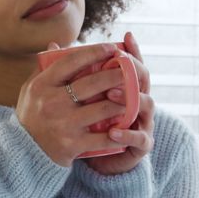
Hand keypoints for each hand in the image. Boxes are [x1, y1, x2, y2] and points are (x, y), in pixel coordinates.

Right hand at [16, 42, 130, 166]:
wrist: (22, 153)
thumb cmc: (30, 116)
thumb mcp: (30, 91)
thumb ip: (43, 69)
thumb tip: (56, 45)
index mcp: (42, 85)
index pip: (71, 62)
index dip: (94, 52)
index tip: (112, 48)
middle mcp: (52, 103)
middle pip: (92, 83)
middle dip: (116, 74)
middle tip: (130, 69)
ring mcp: (63, 124)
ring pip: (103, 108)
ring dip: (124, 101)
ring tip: (135, 95)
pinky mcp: (72, 145)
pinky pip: (104, 137)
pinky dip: (120, 131)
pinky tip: (130, 125)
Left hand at [84, 32, 153, 175]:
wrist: (102, 161)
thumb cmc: (90, 124)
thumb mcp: (81, 99)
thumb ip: (72, 74)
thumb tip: (52, 47)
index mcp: (126, 87)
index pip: (134, 64)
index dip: (133, 50)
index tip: (125, 36)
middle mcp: (139, 101)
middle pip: (143, 80)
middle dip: (130, 71)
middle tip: (114, 66)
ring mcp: (143, 122)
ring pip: (146, 105)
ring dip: (130, 99)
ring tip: (111, 95)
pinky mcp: (142, 144)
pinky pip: (139, 139)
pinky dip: (126, 135)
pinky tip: (112, 132)